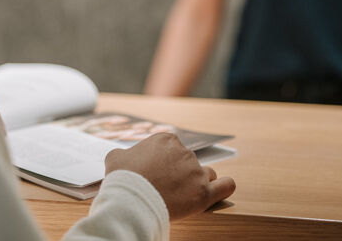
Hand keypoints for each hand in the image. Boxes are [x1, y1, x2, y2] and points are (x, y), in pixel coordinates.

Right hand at [104, 132, 234, 219]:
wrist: (131, 200)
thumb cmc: (123, 178)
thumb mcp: (116, 158)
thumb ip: (124, 154)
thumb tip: (124, 157)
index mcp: (166, 140)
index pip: (173, 149)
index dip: (165, 162)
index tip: (158, 173)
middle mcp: (185, 152)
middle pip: (189, 162)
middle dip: (180, 173)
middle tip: (166, 187)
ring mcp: (196, 172)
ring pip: (206, 174)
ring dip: (198, 181)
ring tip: (184, 194)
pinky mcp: (204, 192)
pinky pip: (225, 186)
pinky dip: (224, 187)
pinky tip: (219, 190)